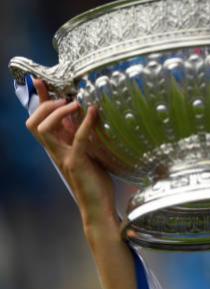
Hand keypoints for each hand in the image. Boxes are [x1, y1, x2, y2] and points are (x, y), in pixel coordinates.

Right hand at [25, 79, 116, 227]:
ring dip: (58, 113)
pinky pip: (77, 138)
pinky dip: (85, 123)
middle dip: (45, 105)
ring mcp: (64, 157)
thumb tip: (87, 113)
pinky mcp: (77, 162)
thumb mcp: (88, 152)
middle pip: (33, 123)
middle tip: (66, 98)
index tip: (39, 81)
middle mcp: (56, 151)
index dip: (39, 100)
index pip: (40, 120)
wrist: (98, 207)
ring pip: (43, 130)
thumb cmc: (95, 180)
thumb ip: (82, 135)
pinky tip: (94, 111)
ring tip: (76, 104)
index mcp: (57, 147)